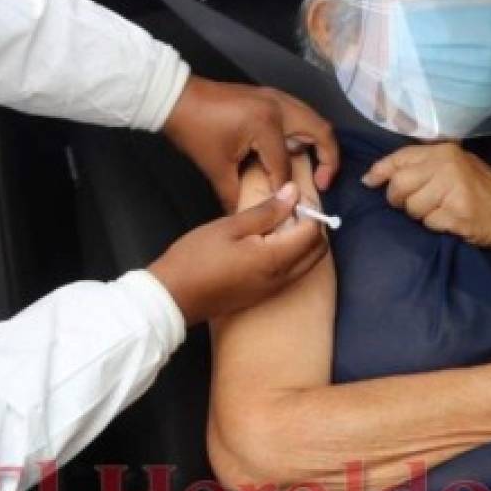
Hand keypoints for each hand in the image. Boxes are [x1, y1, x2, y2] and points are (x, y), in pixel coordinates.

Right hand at [149, 182, 327, 325]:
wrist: (172, 298)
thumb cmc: (196, 258)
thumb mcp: (229, 227)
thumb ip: (266, 211)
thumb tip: (293, 193)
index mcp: (274, 259)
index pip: (312, 233)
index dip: (308, 211)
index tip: (291, 197)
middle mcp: (281, 279)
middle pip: (317, 252)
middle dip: (312, 228)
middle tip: (289, 209)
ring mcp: (273, 291)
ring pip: (306, 264)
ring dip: (302, 243)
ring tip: (277, 223)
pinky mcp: (264, 296)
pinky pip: (292, 274)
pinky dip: (291, 256)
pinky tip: (268, 243)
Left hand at [163, 77, 336, 211]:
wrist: (176, 98)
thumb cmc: (194, 130)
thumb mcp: (215, 167)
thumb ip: (234, 194)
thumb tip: (243, 215)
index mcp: (266, 124)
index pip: (285, 165)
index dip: (285, 189)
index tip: (286, 206)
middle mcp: (278, 106)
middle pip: (321, 131)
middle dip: (329, 159)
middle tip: (323, 182)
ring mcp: (275, 97)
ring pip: (313, 118)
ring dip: (318, 142)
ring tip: (313, 168)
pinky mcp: (269, 95)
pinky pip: (298, 113)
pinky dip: (304, 131)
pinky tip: (294, 150)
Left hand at [362, 143, 490, 252]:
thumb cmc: (483, 191)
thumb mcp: (456, 167)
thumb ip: (421, 167)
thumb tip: (373, 176)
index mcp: (444, 151)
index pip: (399, 158)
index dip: (379, 171)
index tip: (369, 182)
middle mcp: (447, 165)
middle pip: (399, 185)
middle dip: (399, 200)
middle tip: (415, 205)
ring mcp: (453, 188)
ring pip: (411, 207)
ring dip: (421, 215)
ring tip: (442, 211)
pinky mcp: (458, 212)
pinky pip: (429, 223)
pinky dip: (436, 226)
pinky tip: (453, 221)